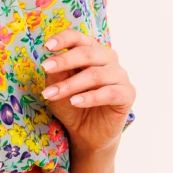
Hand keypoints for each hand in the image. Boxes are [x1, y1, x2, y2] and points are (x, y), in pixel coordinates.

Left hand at [42, 31, 134, 151]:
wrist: (87, 134)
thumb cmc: (72, 107)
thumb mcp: (58, 88)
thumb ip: (57, 74)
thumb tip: (51, 61)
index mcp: (92, 51)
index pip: (79, 38)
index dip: (63, 39)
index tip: (47, 46)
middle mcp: (108, 59)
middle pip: (87, 53)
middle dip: (64, 61)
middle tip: (45, 68)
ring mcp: (120, 76)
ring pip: (95, 75)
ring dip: (71, 84)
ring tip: (52, 94)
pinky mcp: (127, 94)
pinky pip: (109, 93)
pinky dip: (90, 97)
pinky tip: (75, 102)